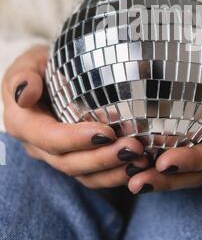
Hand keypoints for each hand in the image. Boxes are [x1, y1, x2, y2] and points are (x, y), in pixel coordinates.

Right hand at [2, 45, 147, 187]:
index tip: (106, 132)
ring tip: (142, 160)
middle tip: (133, 147)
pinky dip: (117, 173)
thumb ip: (22, 77)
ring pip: (84, 174)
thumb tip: (26, 94)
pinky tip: (140, 165)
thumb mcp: (27, 64)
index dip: (76, 139)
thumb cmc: (39, 67)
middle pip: (69, 162)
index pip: (49, 138)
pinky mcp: (76, 158)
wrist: (47, 77)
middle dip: (103, 158)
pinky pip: (95, 175)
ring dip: (114, 170)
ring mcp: (58, 155)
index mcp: (24, 124)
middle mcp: (39, 146)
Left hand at [127, 48, 201, 193]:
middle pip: (198, 173)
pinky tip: (130, 167)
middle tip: (137, 182)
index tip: (165, 161)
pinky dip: (153, 166)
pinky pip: (173, 160)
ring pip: (183, 173)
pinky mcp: (190, 146)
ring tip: (131, 182)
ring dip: (157, 180)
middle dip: (168, 179)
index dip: (194, 161)